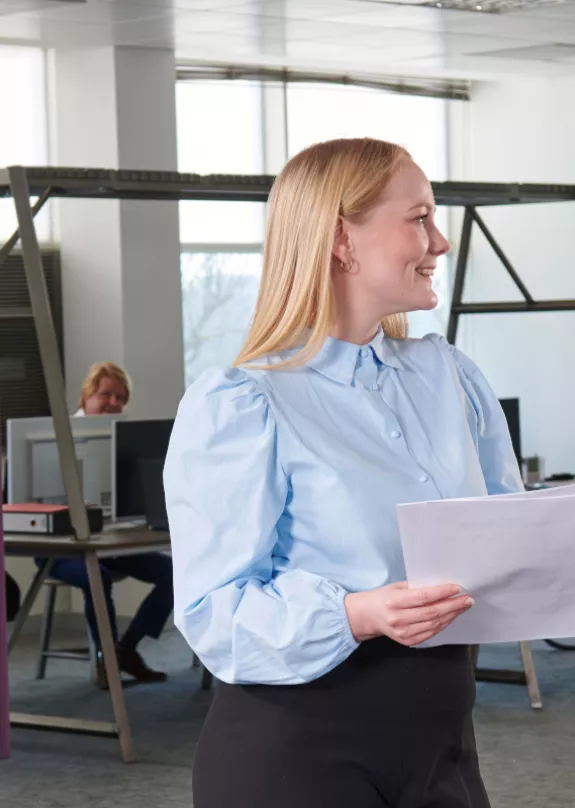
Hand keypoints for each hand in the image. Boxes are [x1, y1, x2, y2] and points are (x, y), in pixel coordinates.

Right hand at [344, 582, 473, 646]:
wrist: (367, 616)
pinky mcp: (407, 641)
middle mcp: (398, 618)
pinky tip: (450, 616)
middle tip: (467, 599)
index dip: (442, 593)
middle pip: (432, 613)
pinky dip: (443, 624)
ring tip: (463, 606)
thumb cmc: (382, 597)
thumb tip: (441, 586)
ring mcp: (403, 633)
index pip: (423, 597)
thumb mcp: (396, 587)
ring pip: (434, 625)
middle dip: (453, 605)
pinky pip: (431, 633)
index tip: (457, 588)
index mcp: (394, 601)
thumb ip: (416, 587)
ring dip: (451, 615)